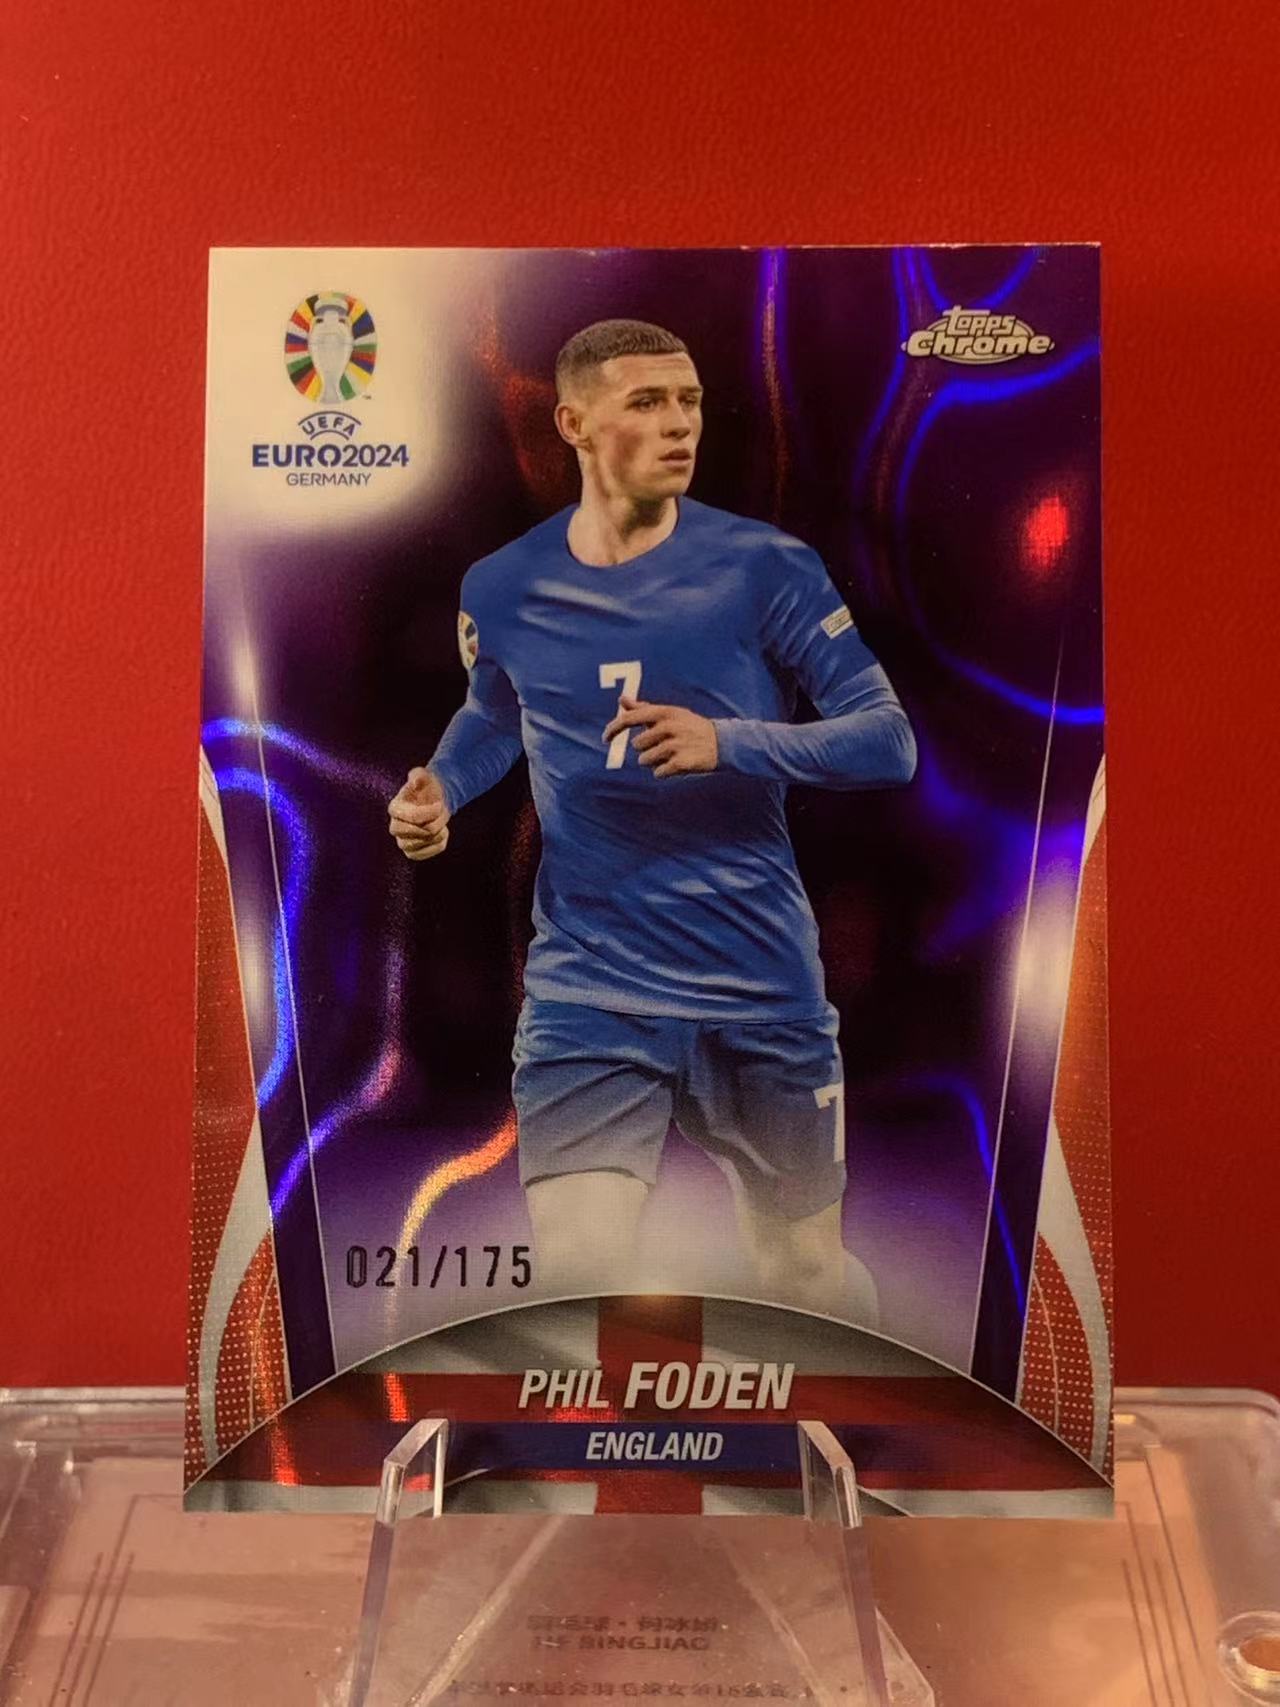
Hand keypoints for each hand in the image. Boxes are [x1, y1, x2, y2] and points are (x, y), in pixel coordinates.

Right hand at [387, 767, 450, 860]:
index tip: (440, 804)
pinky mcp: (412, 852)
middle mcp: (394, 826)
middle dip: (433, 825)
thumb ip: (419, 776)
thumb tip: (415, 781)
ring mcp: (402, 841)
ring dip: (436, 835)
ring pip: (417, 846)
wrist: (434, 800)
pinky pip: (422, 855)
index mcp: (395, 808)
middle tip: (442, 816)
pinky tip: (442, 834)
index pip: (412, 817)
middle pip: (413, 834)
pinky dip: (437, 846)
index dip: (431, 812)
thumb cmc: (427, 788)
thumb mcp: (424, 776)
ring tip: (443, 825)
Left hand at [603, 695, 718, 778]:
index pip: (629, 719)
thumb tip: (622, 699)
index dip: (613, 729)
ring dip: (654, 762)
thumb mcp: (669, 713)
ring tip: (671, 755)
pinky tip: (676, 765)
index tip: (605, 738)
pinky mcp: (681, 763)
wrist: (722, 743)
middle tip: (664, 746)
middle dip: (646, 749)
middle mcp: (668, 727)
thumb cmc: (690, 727)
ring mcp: (676, 745)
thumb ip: (643, 708)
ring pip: (645, 761)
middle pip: (637, 745)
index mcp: (664, 713)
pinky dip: (664, 772)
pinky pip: (658, 773)